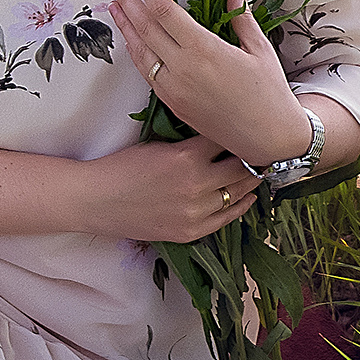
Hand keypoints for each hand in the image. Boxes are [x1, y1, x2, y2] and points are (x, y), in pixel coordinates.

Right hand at [86, 134, 263, 243]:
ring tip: (259, 170)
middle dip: (253, 157)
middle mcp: (197, 185)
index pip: (228, 140)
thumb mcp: (158, 144)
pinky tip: (248, 196)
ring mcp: (195, 211)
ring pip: (238, 193)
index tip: (250, 128)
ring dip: (250, 180)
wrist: (96, 200)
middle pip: (242, 167)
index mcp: (187, 156)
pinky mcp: (190, 231)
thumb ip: (189, 143)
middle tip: (263, 149)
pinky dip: (241, 205)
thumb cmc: (122, 166)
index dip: (239, 133)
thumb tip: (219, 137)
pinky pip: (227, 218)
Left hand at [106, 0, 311, 169]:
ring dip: (125, 26)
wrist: (269, 139)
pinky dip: (136, 52)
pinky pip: (147, 72)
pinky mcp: (172, 103)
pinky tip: (132, 39)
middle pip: (145, 26)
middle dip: (128, 0)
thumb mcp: (260, 49)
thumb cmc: (270, 94)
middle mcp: (183, 69)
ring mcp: (174, 88)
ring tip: (114, 4)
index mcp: (205, 50)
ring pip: (140, 51)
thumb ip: (240, 17)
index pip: (164, 10)